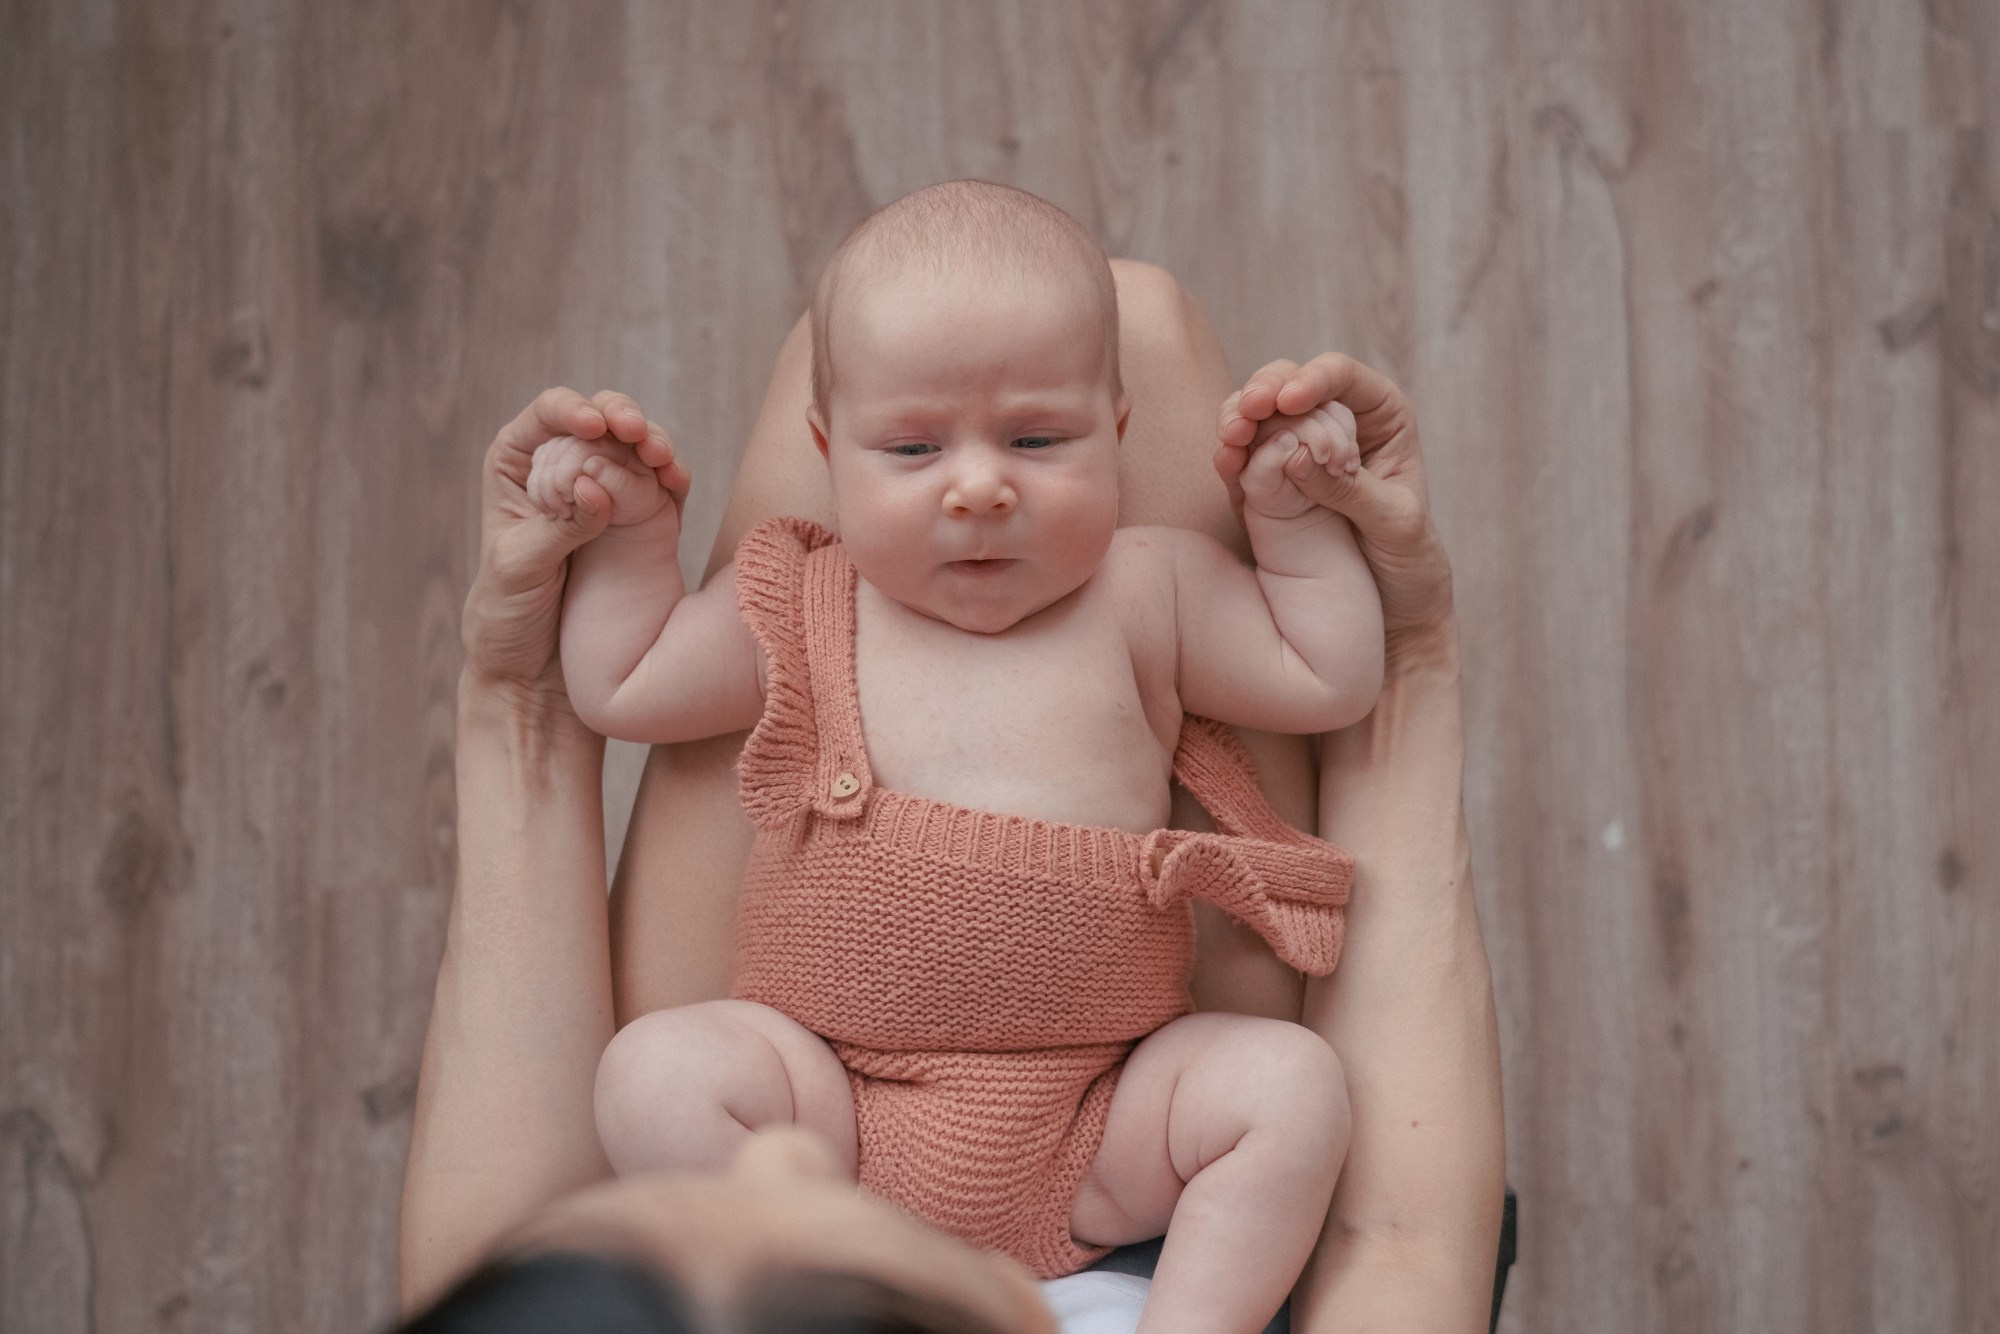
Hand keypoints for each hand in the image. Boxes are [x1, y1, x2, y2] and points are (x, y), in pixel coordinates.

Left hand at [463, 388, 688, 705]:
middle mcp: (561, 468)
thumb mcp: (520, 568)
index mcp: (517, 466)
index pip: (547, 417)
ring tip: (661, 458)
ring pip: (635, 448)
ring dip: (653, 444)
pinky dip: (673, 479)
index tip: (593, 426)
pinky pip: (660, 489)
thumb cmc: (508, 617)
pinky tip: (676, 480)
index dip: (572, 410)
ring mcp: (604, 493)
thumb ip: (559, 526)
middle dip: (622, 418)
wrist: (537, 673)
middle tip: (636, 434)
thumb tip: (594, 484)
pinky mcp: (637, 522)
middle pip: (599, 420)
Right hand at [1217, 355, 1451, 661]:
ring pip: (1259, 413)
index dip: (1314, 379)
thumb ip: (1349, 489)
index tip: (1291, 400)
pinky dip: (1230, 454)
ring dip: (1239, 418)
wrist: (1395, 611)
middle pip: (1290, 382)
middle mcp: (1336, 421)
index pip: (1342, 377)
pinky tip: (1225, 460)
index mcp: (1381, 416)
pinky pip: (1244, 456)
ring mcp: (1297, 449)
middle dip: (1266, 391)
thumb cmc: (1409, 562)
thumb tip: (1295, 453)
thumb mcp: (1393, 524)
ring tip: (1232, 436)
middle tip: (1251, 410)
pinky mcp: (1270, 481)